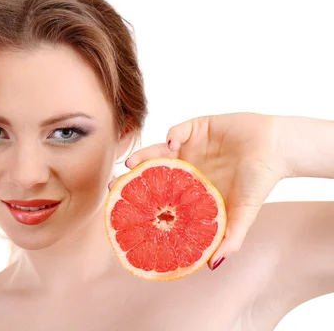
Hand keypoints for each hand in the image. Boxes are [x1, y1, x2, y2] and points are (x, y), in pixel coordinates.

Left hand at [124, 113, 286, 268]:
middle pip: (151, 172)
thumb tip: (213, 267)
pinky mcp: (198, 127)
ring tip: (132, 163)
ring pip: (158, 150)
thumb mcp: (242, 214)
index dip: (142, 201)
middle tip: (116, 185)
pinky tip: (172, 144)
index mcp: (191, 187)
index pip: (160, 194)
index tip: (122, 210)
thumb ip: (229, 239)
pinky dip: (172, 135)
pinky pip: (178, 130)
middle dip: (133, 178)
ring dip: (144, 155)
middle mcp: (185, 167)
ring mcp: (189, 147)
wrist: (278, 149)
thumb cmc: (259, 182)